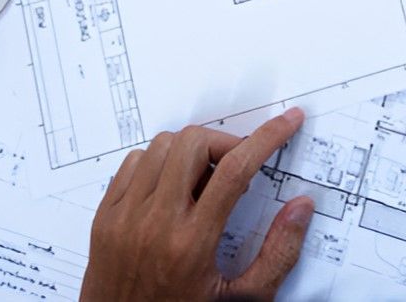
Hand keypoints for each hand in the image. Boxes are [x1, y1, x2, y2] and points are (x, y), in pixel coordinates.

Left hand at [80, 109, 311, 301]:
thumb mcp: (241, 301)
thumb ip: (278, 254)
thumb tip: (301, 207)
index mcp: (191, 245)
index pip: (234, 170)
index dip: (267, 138)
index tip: (287, 122)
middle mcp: (154, 225)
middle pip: (193, 144)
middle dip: (224, 144)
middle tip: (236, 166)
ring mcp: (124, 218)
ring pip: (162, 146)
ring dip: (189, 152)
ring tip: (201, 182)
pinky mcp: (103, 218)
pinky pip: (132, 163)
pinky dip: (156, 164)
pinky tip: (170, 190)